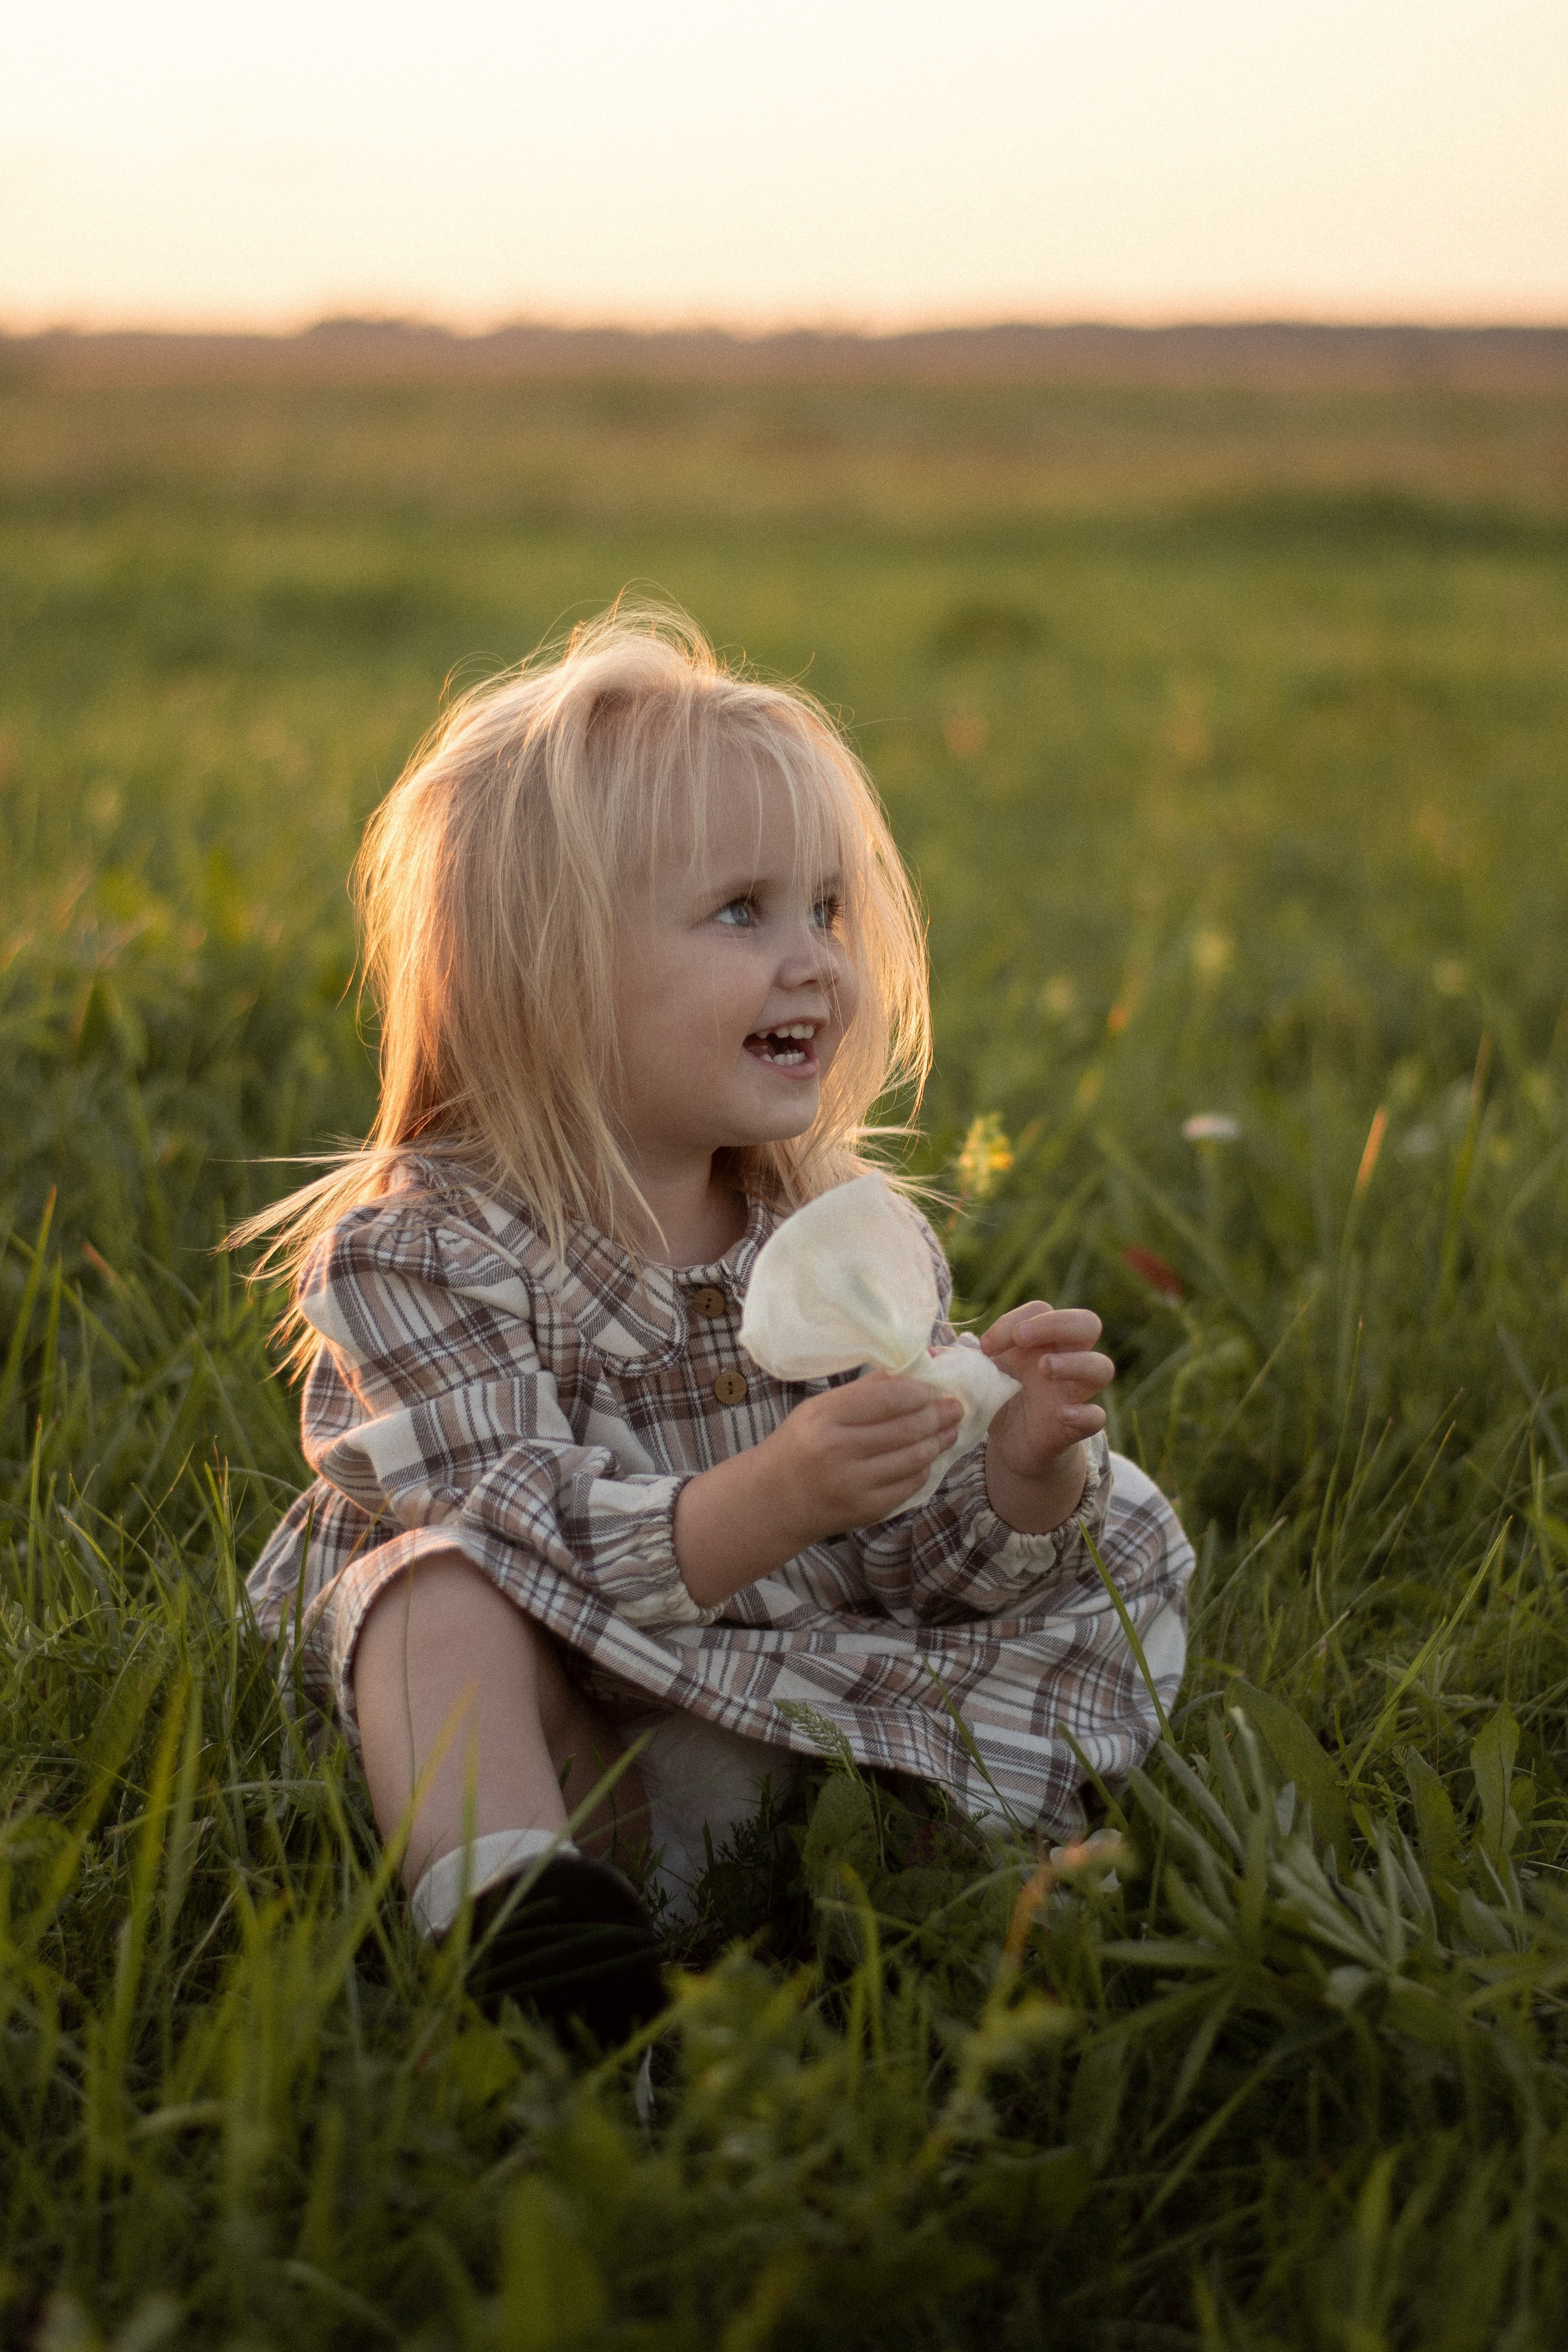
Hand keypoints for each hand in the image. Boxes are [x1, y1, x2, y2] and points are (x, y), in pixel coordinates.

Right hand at [672, 1372, 962, 1608]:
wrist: (774, 1500)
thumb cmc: (801, 1444)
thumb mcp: (821, 1408)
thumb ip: (867, 1389)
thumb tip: (918, 1365)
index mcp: (824, 1417)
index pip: (887, 1398)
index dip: (921, 1391)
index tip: (937, 1387)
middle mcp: (837, 1450)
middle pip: (906, 1428)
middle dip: (939, 1415)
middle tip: (956, 1407)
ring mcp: (853, 1484)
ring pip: (913, 1457)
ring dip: (939, 1441)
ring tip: (950, 1429)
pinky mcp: (865, 1510)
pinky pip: (908, 1486)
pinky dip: (925, 1469)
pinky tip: (930, 1458)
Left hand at [979, 1303, 1114, 1532]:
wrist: (1011, 1446)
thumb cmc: (997, 1398)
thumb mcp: (980, 1375)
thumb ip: (963, 1360)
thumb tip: (929, 1354)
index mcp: (1041, 1340)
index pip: (1042, 1309)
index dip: (1016, 1320)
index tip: (987, 1346)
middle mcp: (1065, 1359)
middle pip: (1087, 1324)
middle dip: (1057, 1324)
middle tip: (1023, 1340)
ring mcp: (1074, 1392)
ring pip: (1102, 1367)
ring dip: (1076, 1363)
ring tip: (1045, 1369)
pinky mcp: (1075, 1426)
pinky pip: (1096, 1416)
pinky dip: (1085, 1414)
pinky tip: (1062, 1415)